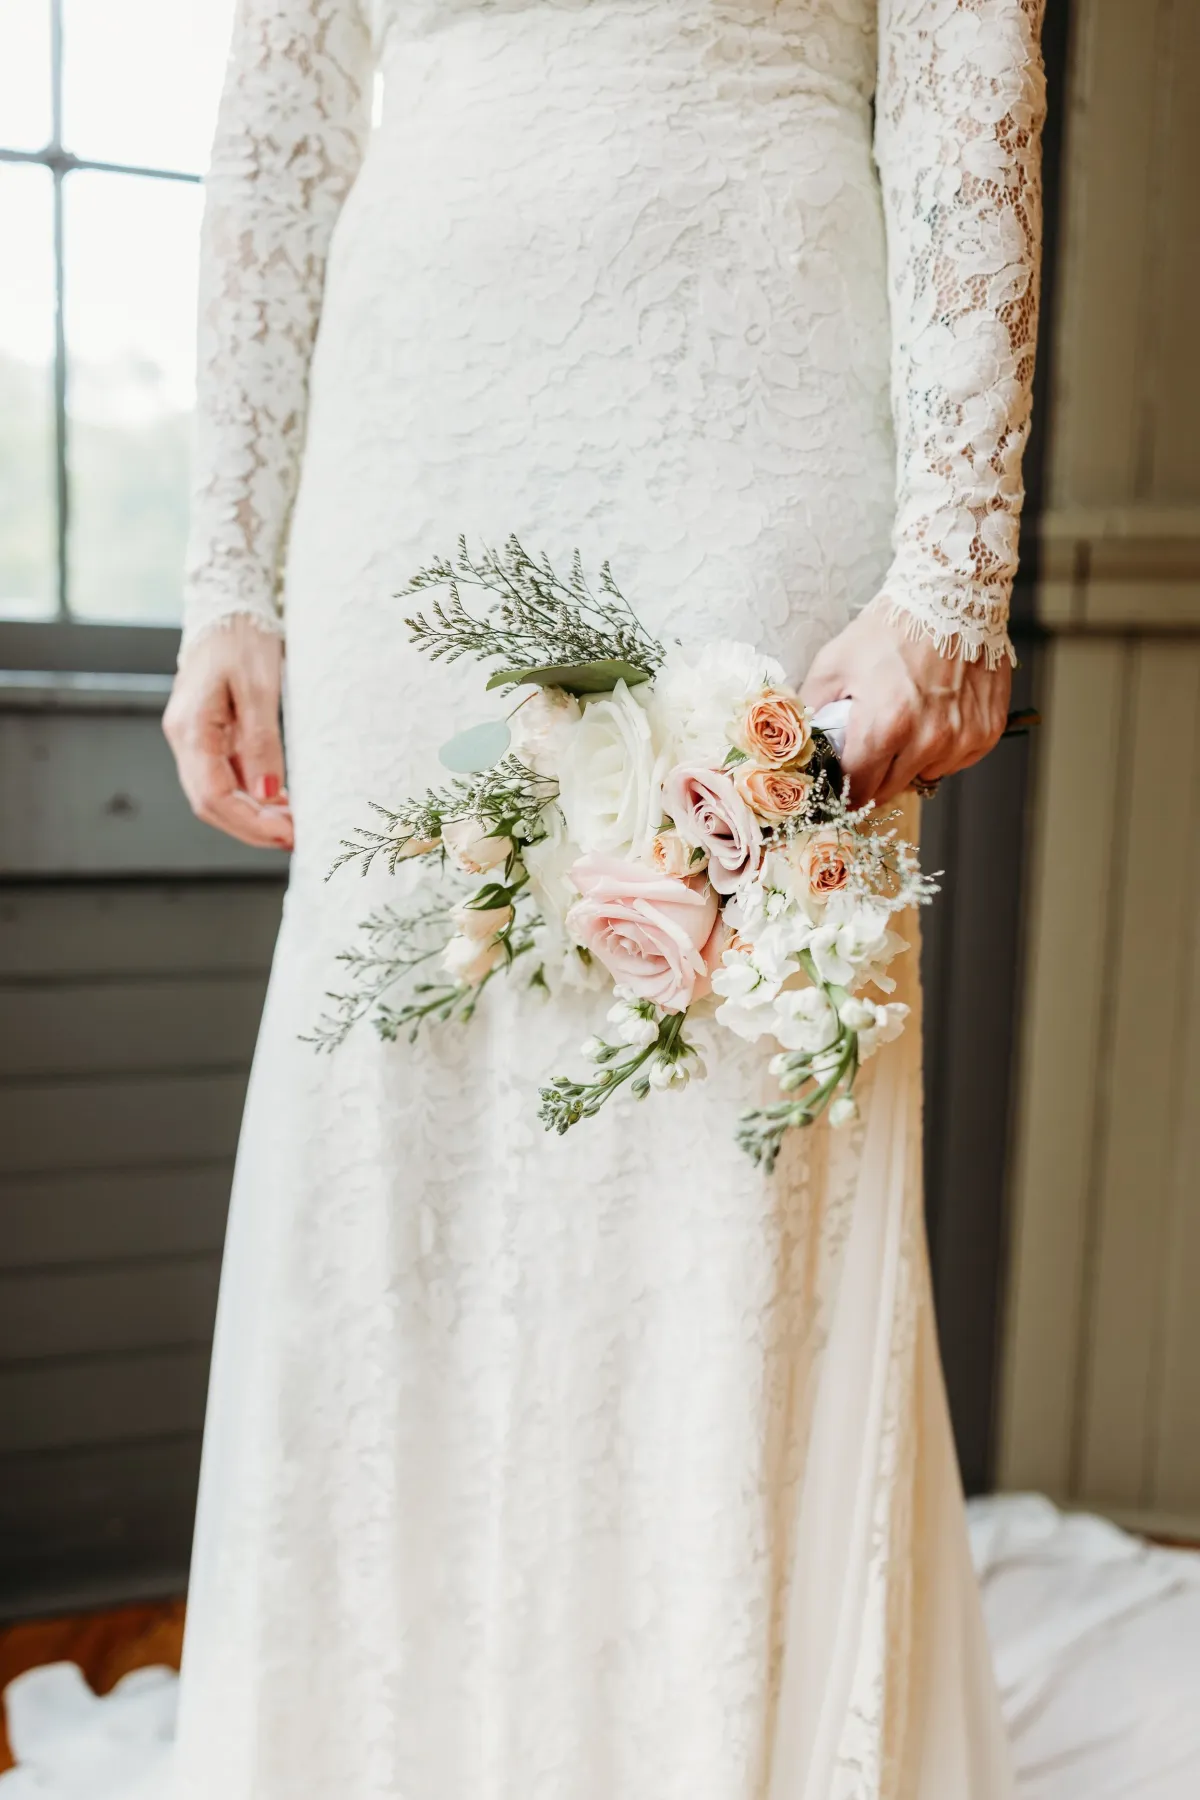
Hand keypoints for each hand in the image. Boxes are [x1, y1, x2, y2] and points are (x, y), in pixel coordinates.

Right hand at [163, 619, 294, 850]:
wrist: (229, 606)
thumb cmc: (242, 638)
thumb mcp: (259, 687)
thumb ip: (261, 743)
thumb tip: (268, 794)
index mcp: (190, 728)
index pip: (212, 796)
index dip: (249, 822)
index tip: (286, 834)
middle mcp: (185, 738)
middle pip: (210, 803)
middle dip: (251, 826)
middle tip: (294, 836)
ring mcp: (195, 739)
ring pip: (217, 794)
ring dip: (253, 815)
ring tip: (292, 823)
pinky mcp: (210, 736)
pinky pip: (225, 777)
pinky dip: (251, 795)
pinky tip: (279, 801)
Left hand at [800, 601, 1011, 806]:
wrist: (951, 598)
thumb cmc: (891, 629)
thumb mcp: (834, 663)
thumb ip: (813, 709)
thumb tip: (802, 743)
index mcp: (884, 728)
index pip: (857, 789)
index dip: (843, 788)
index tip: (839, 782)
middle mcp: (927, 741)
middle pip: (889, 790)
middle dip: (874, 774)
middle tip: (870, 745)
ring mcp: (961, 739)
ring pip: (924, 776)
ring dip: (910, 761)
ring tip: (907, 720)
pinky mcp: (986, 733)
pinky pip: (956, 761)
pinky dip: (942, 748)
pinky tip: (935, 715)